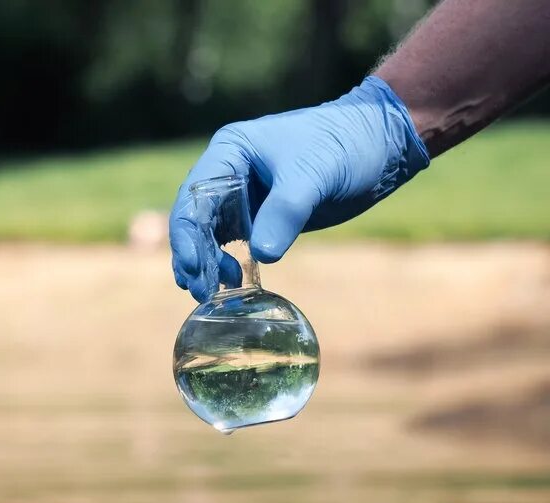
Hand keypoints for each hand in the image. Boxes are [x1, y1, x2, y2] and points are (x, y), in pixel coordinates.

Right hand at [170, 76, 429, 301]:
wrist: (377, 145)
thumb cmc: (344, 146)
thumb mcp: (314, 175)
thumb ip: (286, 212)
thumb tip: (261, 256)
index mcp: (231, 152)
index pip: (195, 196)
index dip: (188, 233)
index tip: (193, 266)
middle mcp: (230, 173)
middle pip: (196, 219)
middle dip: (194, 255)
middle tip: (200, 291)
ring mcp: (243, 197)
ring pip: (210, 235)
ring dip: (207, 264)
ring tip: (210, 295)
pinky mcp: (261, 216)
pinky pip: (234, 244)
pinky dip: (228, 264)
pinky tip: (231, 285)